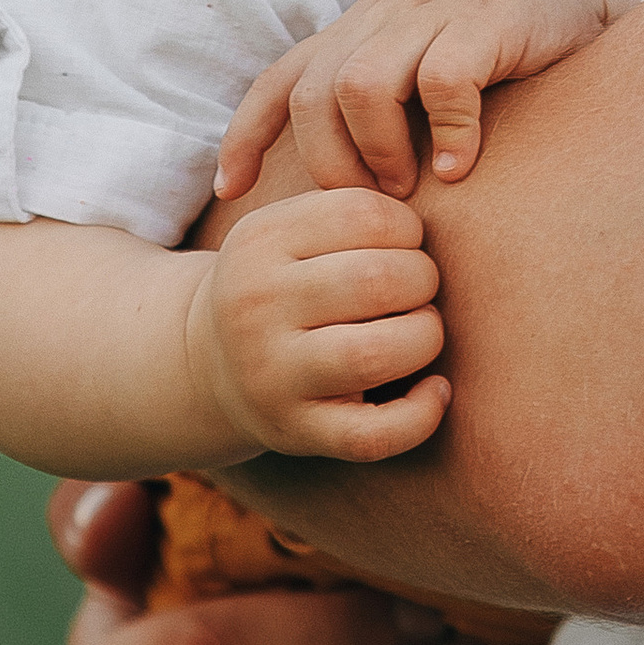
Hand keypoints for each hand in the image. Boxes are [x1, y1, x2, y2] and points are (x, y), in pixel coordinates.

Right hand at [185, 184, 451, 464]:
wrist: (207, 364)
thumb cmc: (281, 285)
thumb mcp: (289, 231)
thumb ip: (350, 210)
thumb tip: (435, 215)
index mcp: (260, 241)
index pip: (363, 214)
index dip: (407, 227)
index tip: (405, 244)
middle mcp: (256, 306)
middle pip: (377, 280)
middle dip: (423, 280)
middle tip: (418, 289)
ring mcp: (272, 375)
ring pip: (378, 354)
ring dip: (425, 338)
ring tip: (421, 331)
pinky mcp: (296, 431)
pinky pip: (373, 434)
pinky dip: (422, 414)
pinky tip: (436, 390)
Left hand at [214, 0, 643, 201]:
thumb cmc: (501, 36)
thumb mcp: (426, 60)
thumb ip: (386, 105)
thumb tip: (348, 188)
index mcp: (362, 29)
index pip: (282, 79)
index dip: (246, 135)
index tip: (231, 190)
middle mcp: (385, 16)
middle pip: (313, 95)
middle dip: (329, 163)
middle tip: (370, 204)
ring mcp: (432, 13)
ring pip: (360, 85)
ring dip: (378, 150)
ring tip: (412, 188)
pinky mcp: (485, 19)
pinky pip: (443, 82)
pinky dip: (447, 134)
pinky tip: (465, 167)